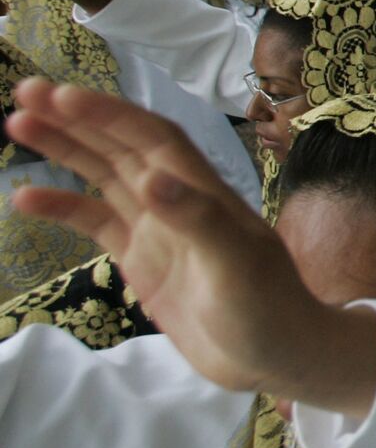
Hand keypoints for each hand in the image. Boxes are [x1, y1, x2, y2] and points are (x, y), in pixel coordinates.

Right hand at [5, 80, 375, 415]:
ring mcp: (158, 230)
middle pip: (121, 147)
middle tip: (24, 91)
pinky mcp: (144, 260)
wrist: (277, 356)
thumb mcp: (236, 265)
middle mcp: (178, 201)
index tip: (61, 95)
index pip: (152, 139)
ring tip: (17, 124)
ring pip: (104, 177)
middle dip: (75, 119)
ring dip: (65, 150)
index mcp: (204, 192)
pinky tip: (26, 198)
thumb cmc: (267, 308)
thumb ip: (197, 221)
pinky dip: (64, 208)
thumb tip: (151, 180)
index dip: (110, 114)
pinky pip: (97, 223)